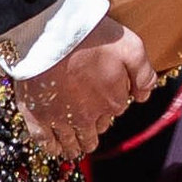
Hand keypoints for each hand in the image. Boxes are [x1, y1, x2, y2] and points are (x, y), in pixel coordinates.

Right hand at [17, 17, 155, 162]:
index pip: (116, 110)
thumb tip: (144, 96)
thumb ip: (143, 74)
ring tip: (75, 148)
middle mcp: (88, 116)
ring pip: (72, 141)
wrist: (50, 32)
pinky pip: (44, 140)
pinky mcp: (37, 114)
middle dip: (94, 130)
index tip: (106, 95)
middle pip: (94, 131)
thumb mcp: (131, 47)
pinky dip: (51, 147)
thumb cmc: (91, 36)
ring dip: (76, 145)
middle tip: (90, 128)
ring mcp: (61, 118)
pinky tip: (54, 148)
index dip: (112, 102)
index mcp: (112, 101)